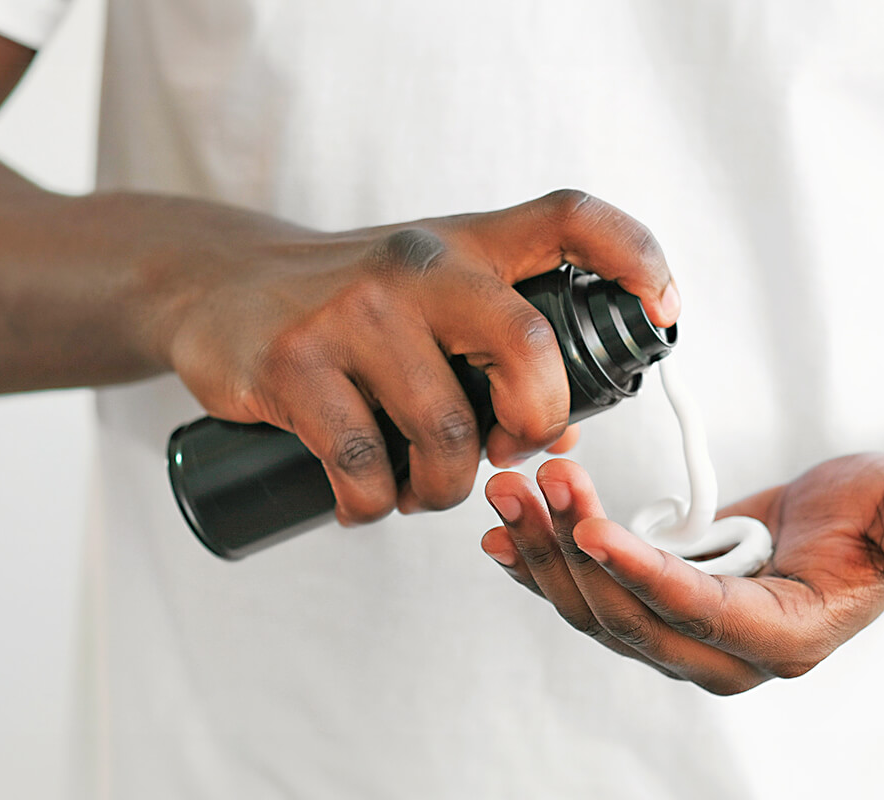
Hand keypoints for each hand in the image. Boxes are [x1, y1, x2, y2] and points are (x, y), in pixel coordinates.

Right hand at [161, 190, 677, 523]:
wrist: (220, 289)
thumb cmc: (354, 307)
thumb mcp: (432, 300)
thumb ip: (499, 347)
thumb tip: (569, 432)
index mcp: (467, 245)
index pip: (571, 220)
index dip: (636, 259)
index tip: (664, 313)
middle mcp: (417, 267)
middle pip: (527, 348)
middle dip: (535, 424)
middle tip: (508, 450)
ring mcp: (352, 312)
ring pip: (445, 434)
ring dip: (444, 488)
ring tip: (419, 486)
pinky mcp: (292, 364)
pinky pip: (365, 468)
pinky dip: (375, 505)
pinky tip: (365, 499)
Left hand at [481, 454, 883, 693]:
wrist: (846, 524)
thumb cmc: (879, 514)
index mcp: (787, 635)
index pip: (701, 613)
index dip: (644, 573)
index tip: (590, 526)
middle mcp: (725, 653)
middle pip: (631, 616)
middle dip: (574, 550)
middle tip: (536, 479)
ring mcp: (683, 638)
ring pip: (597, 609)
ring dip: (545, 551)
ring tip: (511, 488)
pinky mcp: (653, 611)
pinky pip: (587, 598)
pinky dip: (541, 568)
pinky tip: (499, 539)